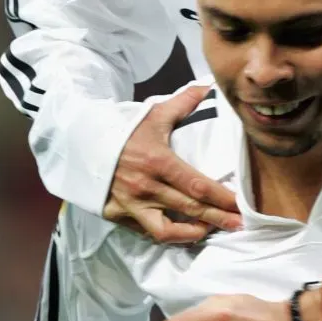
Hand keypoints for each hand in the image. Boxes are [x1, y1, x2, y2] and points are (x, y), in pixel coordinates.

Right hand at [103, 85, 241, 242]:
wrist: (80, 143)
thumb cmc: (122, 130)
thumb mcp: (153, 114)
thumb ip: (183, 103)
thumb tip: (208, 86)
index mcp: (159, 162)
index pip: (198, 185)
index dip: (222, 198)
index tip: (240, 204)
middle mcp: (146, 187)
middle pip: (190, 209)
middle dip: (218, 218)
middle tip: (239, 224)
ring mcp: (131, 205)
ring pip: (166, 230)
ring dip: (192, 233)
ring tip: (210, 230)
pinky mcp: (117, 215)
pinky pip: (145, 231)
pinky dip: (165, 234)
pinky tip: (181, 231)